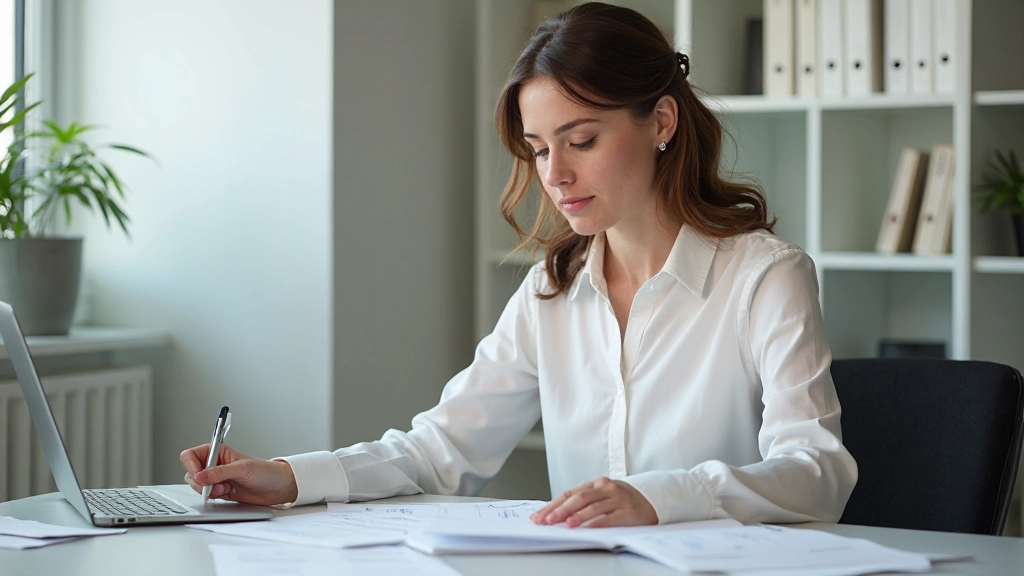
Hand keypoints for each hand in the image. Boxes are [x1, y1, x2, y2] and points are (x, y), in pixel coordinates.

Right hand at [180, 444, 297, 505]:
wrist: (278, 487)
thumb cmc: (265, 471)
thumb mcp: (242, 469)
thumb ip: (219, 473)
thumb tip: (199, 476)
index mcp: (218, 451)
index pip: (192, 455)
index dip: (191, 465)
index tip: (199, 476)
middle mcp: (215, 464)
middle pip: (191, 472)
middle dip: (199, 481)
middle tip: (212, 486)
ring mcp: (217, 478)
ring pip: (197, 485)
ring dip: (207, 490)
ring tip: (224, 488)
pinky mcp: (220, 490)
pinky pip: (207, 494)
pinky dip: (213, 496)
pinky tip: (227, 493)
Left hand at [530, 476, 657, 527]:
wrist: (653, 499)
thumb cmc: (622, 500)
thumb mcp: (603, 495)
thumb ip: (583, 502)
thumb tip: (556, 515)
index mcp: (596, 483)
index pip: (570, 493)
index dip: (553, 505)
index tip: (539, 516)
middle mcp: (606, 488)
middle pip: (579, 498)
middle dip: (561, 510)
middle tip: (548, 520)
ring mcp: (618, 499)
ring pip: (593, 506)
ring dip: (577, 516)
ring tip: (565, 524)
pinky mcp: (629, 512)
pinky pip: (611, 517)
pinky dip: (597, 523)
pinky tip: (588, 529)